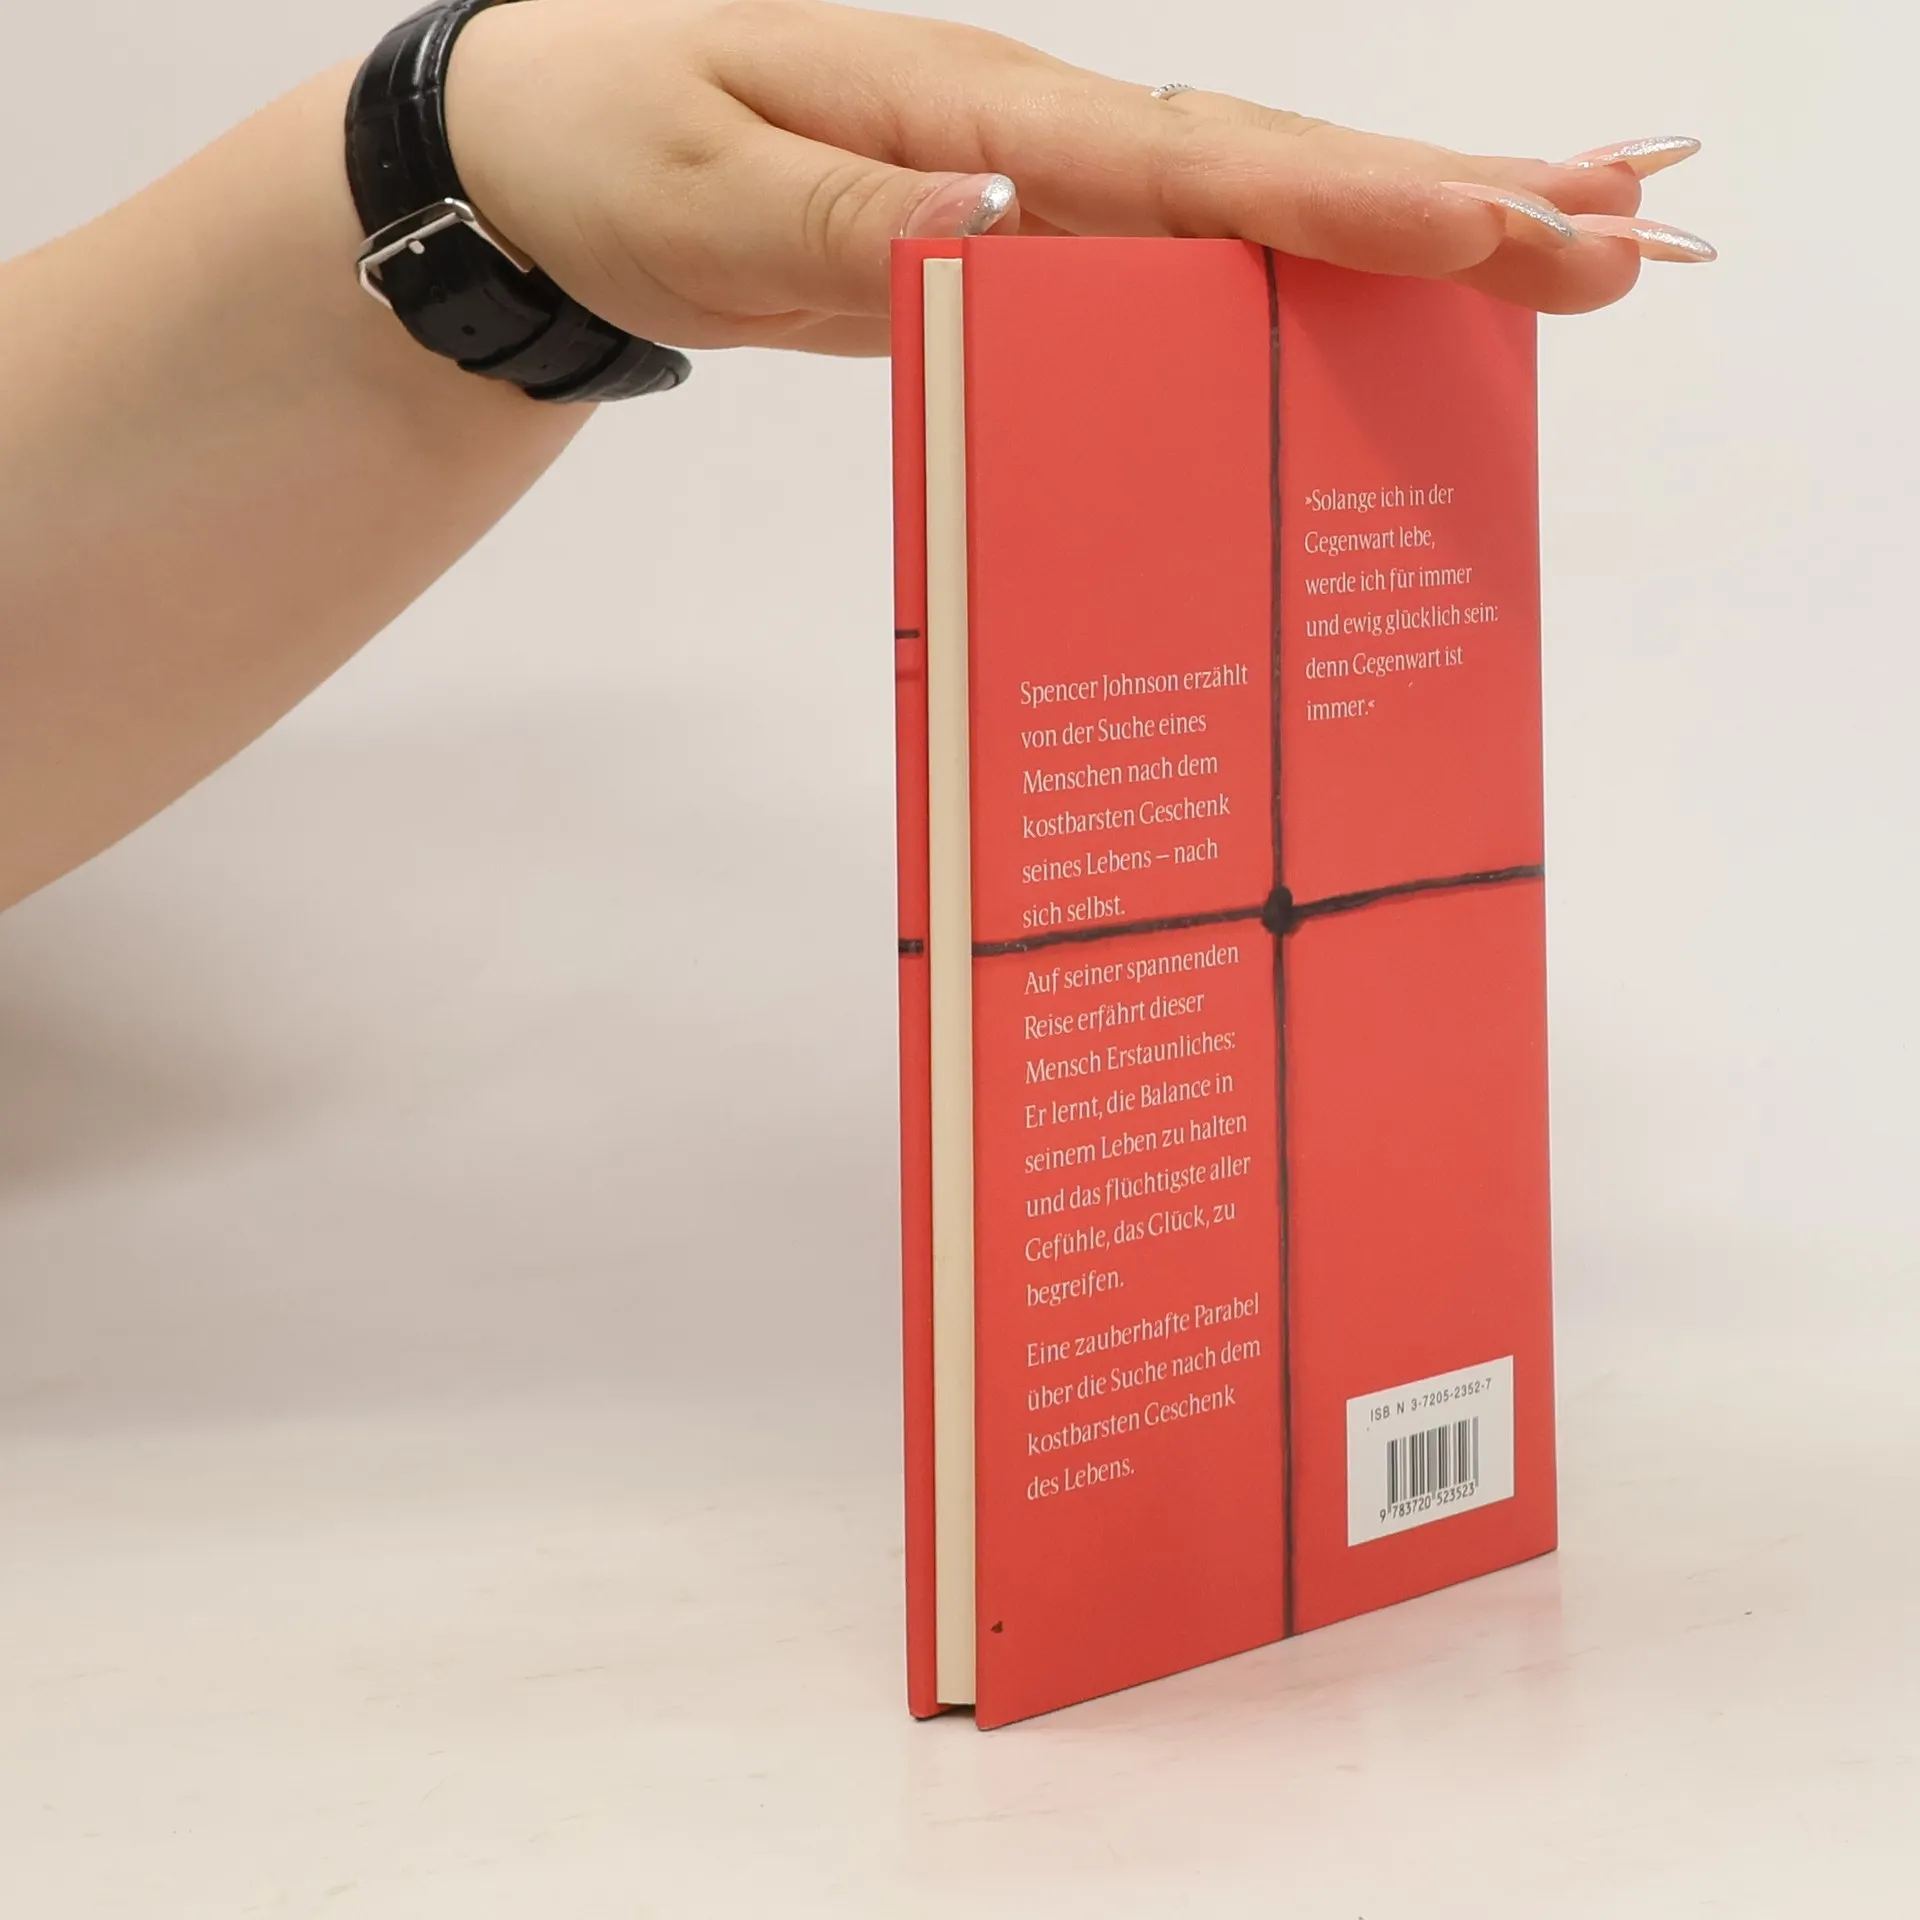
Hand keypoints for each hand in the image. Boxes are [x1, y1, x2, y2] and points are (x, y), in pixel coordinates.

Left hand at [447, 0, 1712, 357]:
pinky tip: (1367, 300)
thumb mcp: (716, 197)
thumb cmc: (622, 148)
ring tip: (1574, 251)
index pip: (1196, 169)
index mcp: (978, 110)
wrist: (554, 144)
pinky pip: (1183, 258)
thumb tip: (1015, 219)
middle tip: (1628, 238)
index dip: (1349, 206)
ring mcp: (1040, 183)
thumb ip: (867, 221)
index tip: (1494, 236)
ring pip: (1252, 204)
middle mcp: (1037, 133)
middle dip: (1450, 204)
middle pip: (1274, 167)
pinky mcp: (1025, 237)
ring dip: (1411, 226)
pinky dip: (1293, 270)